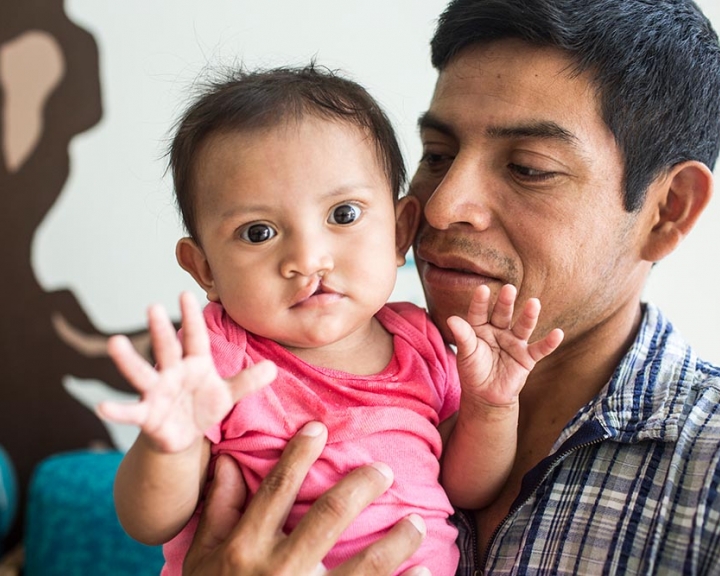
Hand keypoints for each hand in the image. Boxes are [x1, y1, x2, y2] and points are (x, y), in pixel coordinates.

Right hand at [97, 291, 276, 451]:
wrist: (183, 435)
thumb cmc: (203, 406)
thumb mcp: (228, 394)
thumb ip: (248, 381)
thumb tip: (273, 368)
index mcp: (195, 363)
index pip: (195, 337)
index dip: (192, 318)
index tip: (186, 294)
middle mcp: (173, 372)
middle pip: (168, 349)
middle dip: (161, 331)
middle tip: (153, 307)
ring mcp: (157, 392)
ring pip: (141, 374)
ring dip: (129, 360)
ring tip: (115, 342)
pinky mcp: (147, 416)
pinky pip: (130, 412)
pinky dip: (117, 410)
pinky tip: (103, 406)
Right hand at [184, 422, 429, 575]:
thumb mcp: (202, 558)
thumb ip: (219, 510)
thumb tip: (227, 459)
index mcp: (246, 549)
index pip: (277, 490)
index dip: (298, 455)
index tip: (319, 428)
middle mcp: (278, 571)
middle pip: (329, 516)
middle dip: (361, 487)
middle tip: (384, 471)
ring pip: (364, 566)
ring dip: (397, 541)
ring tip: (417, 522)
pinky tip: (425, 571)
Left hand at [447, 284, 563, 407]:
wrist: (486, 395)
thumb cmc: (473, 370)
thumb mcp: (466, 354)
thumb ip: (462, 337)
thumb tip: (451, 319)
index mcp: (480, 328)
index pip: (479, 313)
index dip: (480, 302)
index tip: (482, 289)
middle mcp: (499, 331)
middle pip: (503, 314)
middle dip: (506, 302)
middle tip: (509, 288)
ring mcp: (514, 343)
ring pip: (523, 327)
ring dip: (529, 316)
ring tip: (534, 303)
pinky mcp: (527, 357)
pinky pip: (540, 349)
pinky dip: (549, 343)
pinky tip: (558, 333)